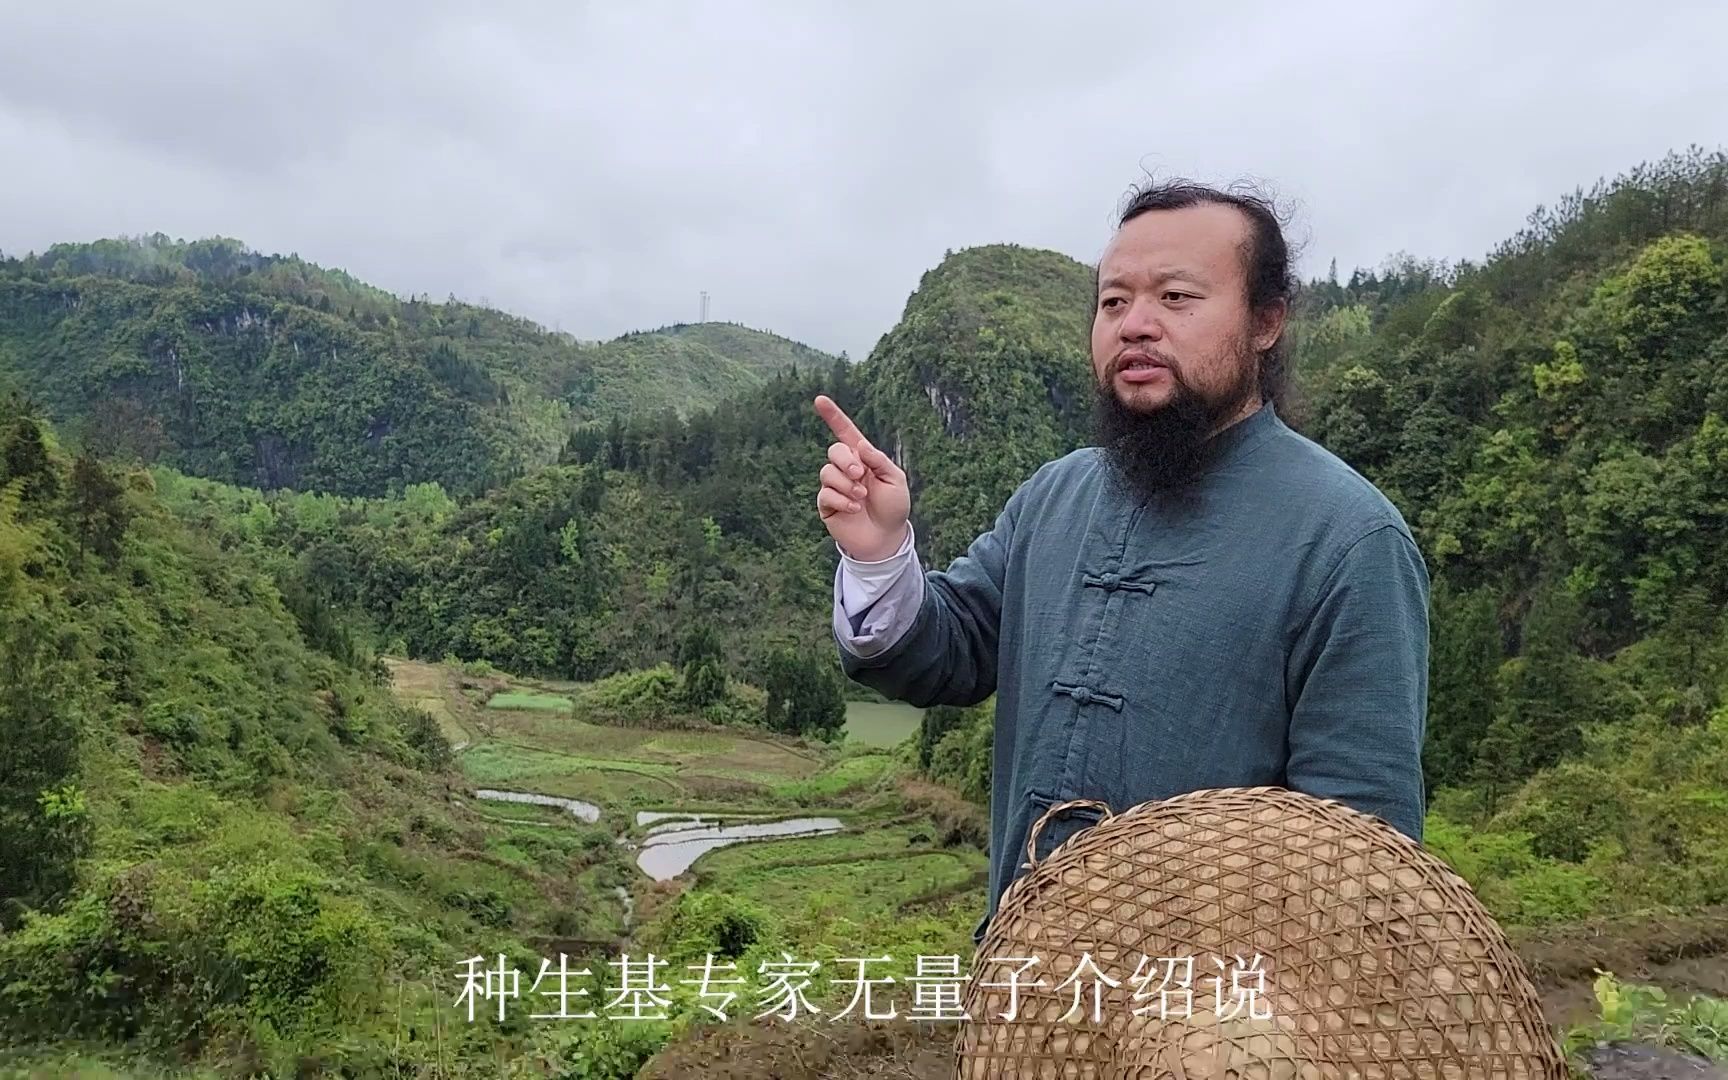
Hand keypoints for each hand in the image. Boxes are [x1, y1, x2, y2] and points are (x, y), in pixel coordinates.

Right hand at [813, 395, 910, 561]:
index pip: (845, 433)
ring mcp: (835, 486)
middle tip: (860, 475)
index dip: (833, 416)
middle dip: (846, 461)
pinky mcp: (827, 505)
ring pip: (827, 472)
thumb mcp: (895, 480)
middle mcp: (846, 469)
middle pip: (834, 451)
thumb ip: (879, 460)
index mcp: (863, 458)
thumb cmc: (894, 507)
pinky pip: (825, 494)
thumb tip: (860, 445)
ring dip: (846, 484)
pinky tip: (854, 509)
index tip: (819, 399)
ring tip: (861, 497)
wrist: (886, 538)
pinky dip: (842, 500)